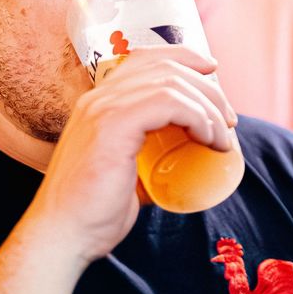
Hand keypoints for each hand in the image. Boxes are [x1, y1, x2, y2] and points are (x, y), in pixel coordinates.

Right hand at [29, 46, 236, 263]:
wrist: (64, 235)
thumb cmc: (93, 214)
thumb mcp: (126, 178)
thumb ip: (149, 164)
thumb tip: (181, 168)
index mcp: (97, 103)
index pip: (144, 59)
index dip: (183, 57)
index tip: (212, 73)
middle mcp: (98, 98)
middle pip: (164, 66)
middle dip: (206, 88)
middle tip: (228, 121)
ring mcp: (103, 108)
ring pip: (171, 83)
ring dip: (209, 107)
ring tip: (223, 138)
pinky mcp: (113, 124)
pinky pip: (169, 103)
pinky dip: (199, 118)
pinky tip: (209, 140)